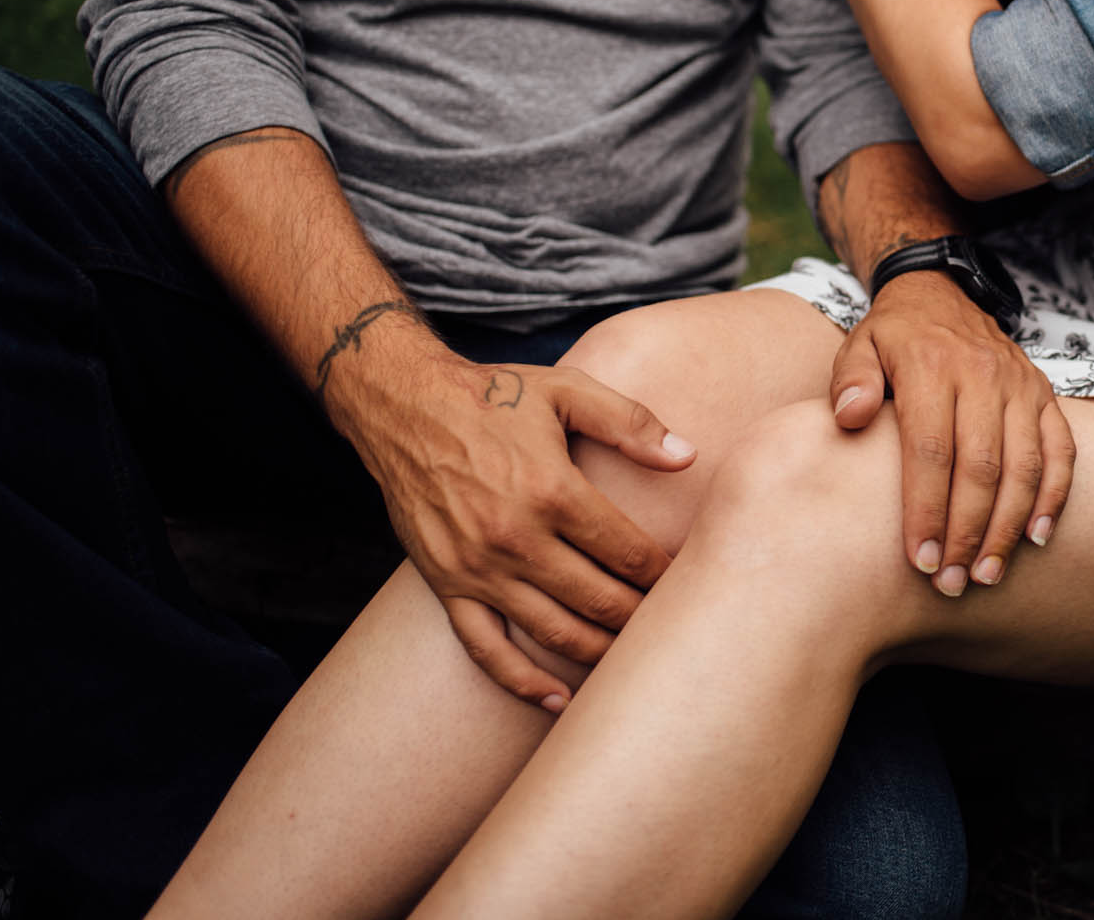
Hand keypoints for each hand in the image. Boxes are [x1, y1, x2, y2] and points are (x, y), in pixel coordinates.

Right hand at [326, 343, 693, 708]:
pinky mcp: (445, 585)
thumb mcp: (568, 393)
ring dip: (599, 653)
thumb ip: (631, 424)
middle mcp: (515, 537)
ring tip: (633, 659)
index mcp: (552, 490)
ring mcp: (477, 568)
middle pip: (598, 599)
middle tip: (672, 626)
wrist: (403, 406)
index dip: (664, 573)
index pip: (626, 551)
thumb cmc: (494, 396)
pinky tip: (558, 699)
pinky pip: (486, 649)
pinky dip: (522, 681)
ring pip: (552, 632)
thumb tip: (688, 456)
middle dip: (641, 617)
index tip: (689, 582)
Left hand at [830, 271, 1074, 595]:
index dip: (927, 509)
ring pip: (1024, 465)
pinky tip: (1037, 537)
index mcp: (931, 366)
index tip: (920, 559)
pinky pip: (1060, 450)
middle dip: (967, 531)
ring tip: (988, 573)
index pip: (931, 449)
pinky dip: (1054, 496)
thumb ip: (851, 381)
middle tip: (952, 582)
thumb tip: (850, 418)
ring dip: (1008, 526)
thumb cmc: (892, 337)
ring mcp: (1020, 385)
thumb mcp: (859, 345)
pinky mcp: (1044, 394)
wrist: (940, 293)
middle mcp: (983, 374)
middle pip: (981, 466)